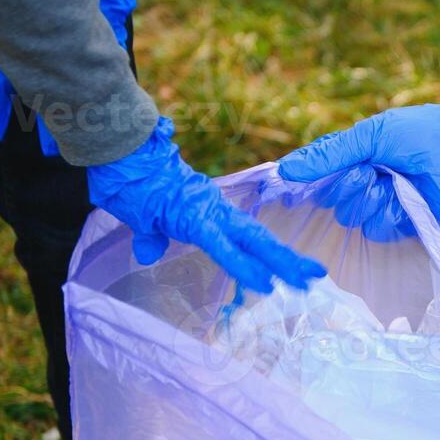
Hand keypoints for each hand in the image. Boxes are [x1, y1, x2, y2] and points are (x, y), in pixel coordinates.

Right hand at [88, 117, 325, 292]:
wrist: (122, 156)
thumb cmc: (132, 184)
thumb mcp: (145, 219)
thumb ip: (152, 236)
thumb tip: (148, 253)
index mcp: (211, 214)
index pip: (249, 236)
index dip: (272, 252)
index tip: (294, 268)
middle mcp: (218, 212)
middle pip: (261, 239)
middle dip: (289, 259)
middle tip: (317, 276)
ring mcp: (210, 214)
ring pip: (253, 241)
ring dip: (280, 262)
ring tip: (304, 281)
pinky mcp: (196, 220)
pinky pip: (224, 248)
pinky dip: (244, 266)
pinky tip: (264, 283)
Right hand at [278, 93, 439, 238]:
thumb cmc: (425, 132)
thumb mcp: (373, 135)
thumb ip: (330, 154)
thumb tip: (285, 169)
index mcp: (355, 157)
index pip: (319, 176)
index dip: (305, 183)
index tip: (289, 190)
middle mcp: (365, 183)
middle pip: (333, 202)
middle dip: (350, 187)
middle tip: (373, 171)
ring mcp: (384, 204)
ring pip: (354, 218)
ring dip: (373, 200)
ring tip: (397, 181)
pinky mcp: (404, 223)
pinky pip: (379, 229)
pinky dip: (392, 214)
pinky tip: (409, 199)